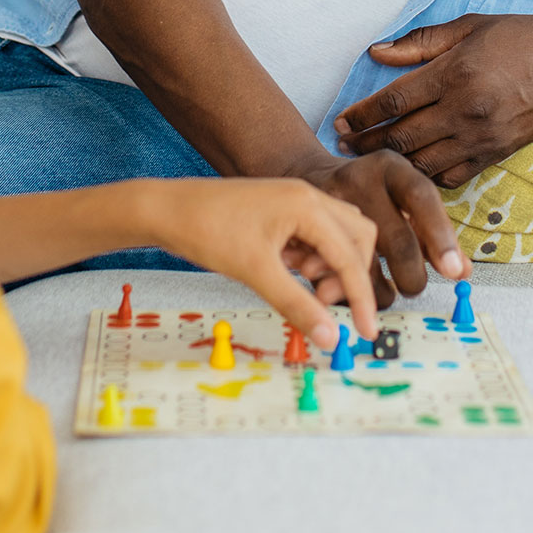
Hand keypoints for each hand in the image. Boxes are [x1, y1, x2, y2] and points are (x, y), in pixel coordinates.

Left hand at [152, 177, 381, 348]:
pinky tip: (283, 268)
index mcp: (307, 205)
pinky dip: (310, 258)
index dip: (362, 297)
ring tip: (297, 281)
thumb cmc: (207, 230)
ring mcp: (294, 200)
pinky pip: (314, 236)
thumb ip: (297, 305)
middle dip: (348, 274)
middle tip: (319, 299)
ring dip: (328, 266)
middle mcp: (307, 196)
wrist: (168, 210)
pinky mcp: (282, 210)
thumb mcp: (256, 273)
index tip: (365, 331)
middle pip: (357, 238)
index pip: (351, 256)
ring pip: (337, 236)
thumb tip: (329, 336)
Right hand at [301, 151, 470, 307]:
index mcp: (391, 168)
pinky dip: (347, 291)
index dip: (440, 236)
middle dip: (412, 276)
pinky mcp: (307, 232)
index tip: (453, 271)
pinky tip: (354, 289)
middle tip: (414, 286)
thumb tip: (461, 270)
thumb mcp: (403, 196)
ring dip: (380, 291)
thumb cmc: (371, 191)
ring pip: (364, 265)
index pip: (421, 198)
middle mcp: (360, 180)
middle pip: (396, 241)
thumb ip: (433, 231)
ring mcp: (329, 204)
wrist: (310, 176)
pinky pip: (332, 274)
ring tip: (386, 291)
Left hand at [334, 13, 532, 187]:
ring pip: (423, 162)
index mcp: (457, 73)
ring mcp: (483, 136)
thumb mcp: (473, 26)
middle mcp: (466, 109)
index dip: (361, 114)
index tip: (340, 120)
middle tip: (343, 145)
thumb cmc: (527, 37)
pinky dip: (428, 176)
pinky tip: (412, 170)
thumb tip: (376, 52)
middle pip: (402, 136)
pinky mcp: (498, 153)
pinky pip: (453, 175)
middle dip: (366, 144)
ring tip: (368, 160)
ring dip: (391, 164)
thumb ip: (422, 42)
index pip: (394, 100)